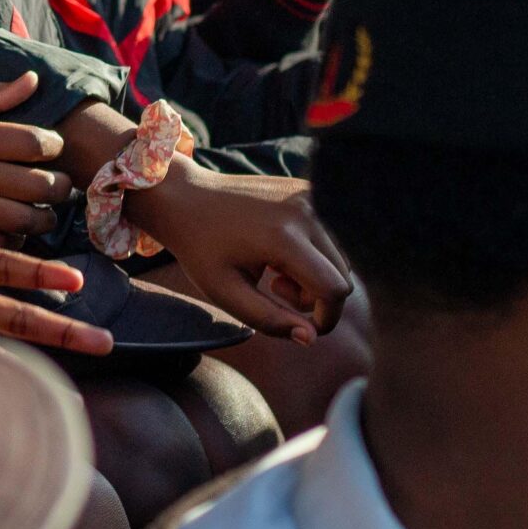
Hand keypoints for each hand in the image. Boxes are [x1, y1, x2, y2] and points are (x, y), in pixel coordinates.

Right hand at [0, 74, 72, 244]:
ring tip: (41, 208)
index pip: (36, 141)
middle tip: (58, 183)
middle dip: (60, 185)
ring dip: (44, 216)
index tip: (50, 146)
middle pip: (41, 185)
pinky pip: (3, 244)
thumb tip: (33, 79)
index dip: (54, 144)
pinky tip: (12, 228)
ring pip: (28, 219)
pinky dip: (17, 239)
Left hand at [130, 159, 351, 343]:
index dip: (324, 318)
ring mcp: (310, 195)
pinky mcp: (309, 189)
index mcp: (284, 236)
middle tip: (274, 289)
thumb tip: (311, 338)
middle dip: (315, 297)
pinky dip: (315, 252)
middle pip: (342, 276)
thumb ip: (269, 320)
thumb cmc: (200, 248)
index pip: (335, 290)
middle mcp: (306, 211)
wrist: (185, 197)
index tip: (298, 324)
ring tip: (276, 271)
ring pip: (341, 257)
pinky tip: (281, 250)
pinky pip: (332, 236)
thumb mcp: (224, 291)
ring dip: (317, 275)